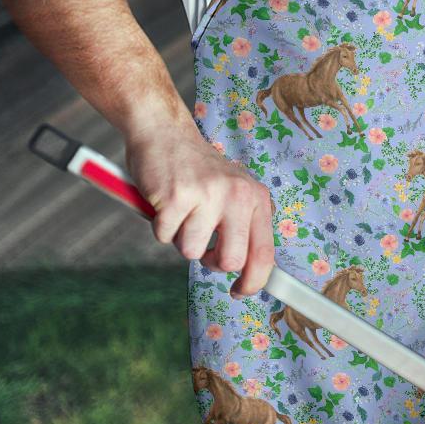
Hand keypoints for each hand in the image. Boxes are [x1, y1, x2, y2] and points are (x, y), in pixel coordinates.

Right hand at [124, 123, 274, 297]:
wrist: (165, 132)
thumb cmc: (198, 171)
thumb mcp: (234, 191)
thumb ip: (244, 225)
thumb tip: (250, 271)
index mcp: (256, 197)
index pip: (264, 253)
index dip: (254, 282)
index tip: (241, 291)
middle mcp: (237, 195)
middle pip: (230, 261)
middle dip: (211, 262)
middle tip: (202, 243)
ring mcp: (207, 195)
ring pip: (192, 252)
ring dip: (181, 238)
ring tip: (182, 211)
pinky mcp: (176, 197)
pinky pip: (164, 237)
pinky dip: (160, 226)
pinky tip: (165, 203)